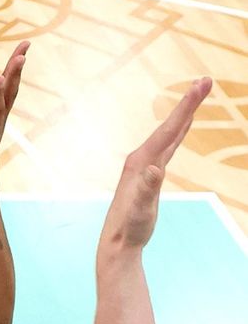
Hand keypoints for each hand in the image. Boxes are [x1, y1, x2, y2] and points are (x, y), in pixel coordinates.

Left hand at [99, 77, 211, 251]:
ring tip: (198, 95)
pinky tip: (182, 128)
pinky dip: (178, 133)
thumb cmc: (129, 227)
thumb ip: (146, 188)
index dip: (187, 107)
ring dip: (184, 115)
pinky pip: (168, 146)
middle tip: (206, 80)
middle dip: (188, 103)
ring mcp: (145, 166)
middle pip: (170, 125)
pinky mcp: (150, 175)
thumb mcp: (139, 208)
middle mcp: (142, 158)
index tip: (202, 85)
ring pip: (169, 134)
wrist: (118, 242)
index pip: (168, 129)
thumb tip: (154, 170)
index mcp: (141, 161)